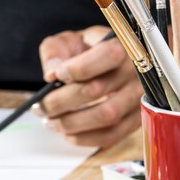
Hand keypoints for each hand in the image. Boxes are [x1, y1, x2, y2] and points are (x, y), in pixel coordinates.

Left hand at [36, 26, 142, 146]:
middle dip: (61, 102)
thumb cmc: (88, 52)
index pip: (107, 56)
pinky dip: (84, 138)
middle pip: (97, 90)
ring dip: (71, 123)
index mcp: (124, 45)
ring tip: (49, 122)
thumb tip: (51, 74)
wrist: (112, 66)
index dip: (77, 69)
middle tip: (40, 108)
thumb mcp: (70, 40)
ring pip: (105, 117)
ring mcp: (140, 99)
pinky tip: (67, 133)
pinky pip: (111, 136)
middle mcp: (137, 73)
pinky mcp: (135, 121)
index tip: (55, 76)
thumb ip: (56, 50)